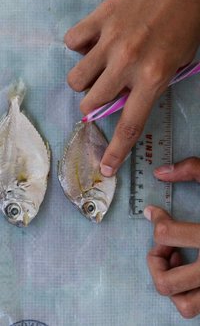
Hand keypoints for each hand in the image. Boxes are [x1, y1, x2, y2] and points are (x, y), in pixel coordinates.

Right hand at [65, 0, 199, 175]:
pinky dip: (80, 46)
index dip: (116, 152)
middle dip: (93, 105)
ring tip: (97, 68)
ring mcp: (110, 41)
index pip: (129, 125)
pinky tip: (93, 41)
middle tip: (103, 93)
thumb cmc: (186, 21)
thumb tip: (121, 98)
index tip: (106, 168)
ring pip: (76, 79)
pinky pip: (72, 41)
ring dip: (84, 80)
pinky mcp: (99, 18)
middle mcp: (128, 64)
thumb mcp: (177, 63)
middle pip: (91, 103)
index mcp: (154, 78)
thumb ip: (150, 85)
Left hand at [144, 157, 199, 318]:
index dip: (156, 218)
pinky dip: (186, 295)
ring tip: (178, 261)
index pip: (166, 233)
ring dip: (171, 283)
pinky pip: (197, 309)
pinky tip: (192, 273)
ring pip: (184, 305)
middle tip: (165, 245)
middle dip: (157, 260)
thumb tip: (160, 172)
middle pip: (167, 281)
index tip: (154, 212)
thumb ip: (193, 170)